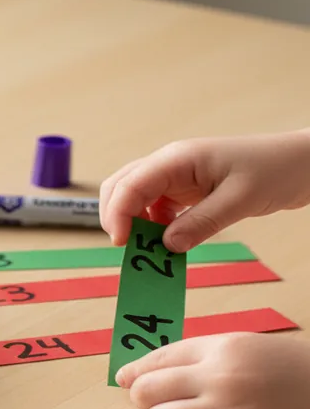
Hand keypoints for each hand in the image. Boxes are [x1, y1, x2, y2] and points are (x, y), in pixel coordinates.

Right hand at [99, 128, 309, 251]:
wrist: (301, 163)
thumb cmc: (275, 170)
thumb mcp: (239, 200)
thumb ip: (200, 223)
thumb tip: (166, 247)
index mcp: (178, 159)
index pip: (130, 184)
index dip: (118, 214)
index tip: (122, 245)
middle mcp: (170, 164)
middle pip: (121, 187)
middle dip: (117, 218)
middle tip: (130, 249)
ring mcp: (176, 176)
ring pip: (135, 198)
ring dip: (135, 223)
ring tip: (150, 248)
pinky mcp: (185, 189)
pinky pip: (156, 207)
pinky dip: (153, 226)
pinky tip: (168, 240)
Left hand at [117, 333, 309, 408]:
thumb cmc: (290, 366)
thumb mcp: (245, 346)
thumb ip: (200, 355)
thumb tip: (148, 371)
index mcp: (220, 347)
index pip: (157, 359)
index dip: (134, 372)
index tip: (123, 379)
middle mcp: (219, 378)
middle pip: (147, 391)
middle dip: (142, 398)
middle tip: (151, 402)